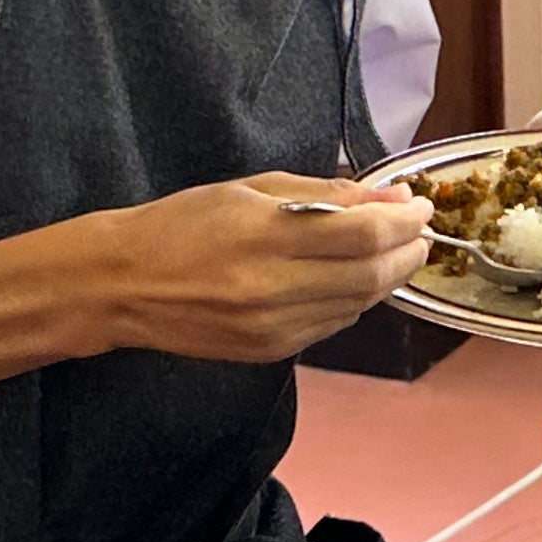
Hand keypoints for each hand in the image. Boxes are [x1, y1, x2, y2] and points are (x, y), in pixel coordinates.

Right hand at [85, 171, 425, 361]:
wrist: (122, 284)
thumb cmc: (181, 224)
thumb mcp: (249, 189)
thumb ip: (324, 194)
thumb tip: (389, 198)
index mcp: (267, 235)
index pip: (365, 234)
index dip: (405, 221)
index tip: (419, 205)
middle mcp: (274, 287)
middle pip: (372, 275)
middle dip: (407, 251)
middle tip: (417, 230)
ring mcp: (274, 326)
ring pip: (359, 305)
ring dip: (385, 277)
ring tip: (389, 251)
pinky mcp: (270, 352)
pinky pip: (332, 325)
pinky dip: (353, 300)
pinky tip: (349, 279)